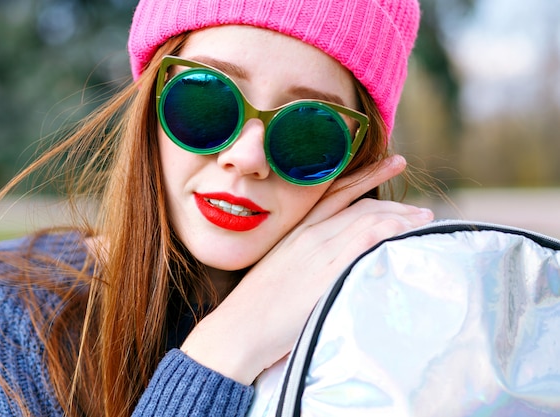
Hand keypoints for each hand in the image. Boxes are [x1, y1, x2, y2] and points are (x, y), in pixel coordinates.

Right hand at [180, 155, 433, 383]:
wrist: (238, 329)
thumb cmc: (254, 307)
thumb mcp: (276, 271)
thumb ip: (301, 260)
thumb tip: (322, 262)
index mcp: (295, 231)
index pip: (337, 193)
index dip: (368, 175)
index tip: (393, 162)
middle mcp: (309, 234)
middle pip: (360, 206)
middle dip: (394, 203)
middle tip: (421, 211)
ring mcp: (318, 251)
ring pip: (367, 219)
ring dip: (402, 217)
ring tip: (425, 221)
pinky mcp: (326, 272)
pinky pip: (364, 241)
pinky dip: (387, 229)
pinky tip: (405, 229)